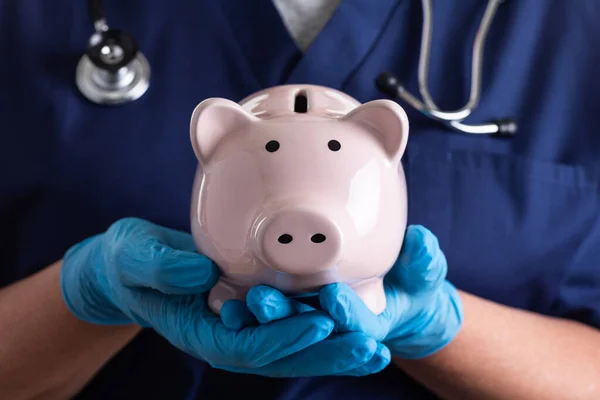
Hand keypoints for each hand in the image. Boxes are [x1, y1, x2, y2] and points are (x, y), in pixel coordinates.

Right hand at [60, 217, 382, 375]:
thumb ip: (161, 267)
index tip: (320, 328)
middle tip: (370, 349)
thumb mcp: (134, 258)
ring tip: (376, 347)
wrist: (132, 268)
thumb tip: (202, 273)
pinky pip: (292, 325)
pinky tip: (354, 323)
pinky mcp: (253, 311)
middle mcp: (227, 336)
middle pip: (281, 355)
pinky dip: (323, 327)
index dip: (284, 339)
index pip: (247, 346)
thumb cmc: (129, 264)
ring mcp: (242, 327)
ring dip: (334, 348)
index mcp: (201, 332)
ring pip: (293, 346)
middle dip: (325, 354)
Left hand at [237, 225, 462, 359]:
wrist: (399, 296)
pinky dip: (250, 317)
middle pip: (310, 338)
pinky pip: (266, 327)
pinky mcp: (290, 322)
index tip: (333, 295)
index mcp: (368, 329)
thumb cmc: (413, 283)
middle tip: (264, 300)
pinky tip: (230, 301)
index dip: (347, 316)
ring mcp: (310, 332)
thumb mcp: (423, 272)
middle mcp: (336, 337)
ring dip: (262, 322)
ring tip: (244, 301)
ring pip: (282, 336)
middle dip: (287, 322)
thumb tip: (422, 240)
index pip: (357, 331)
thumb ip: (424, 260)